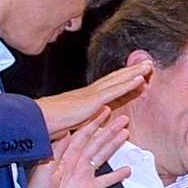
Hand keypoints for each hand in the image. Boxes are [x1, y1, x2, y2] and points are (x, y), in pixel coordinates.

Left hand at [24, 106, 129, 187]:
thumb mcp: (44, 168)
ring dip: (114, 145)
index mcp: (65, 154)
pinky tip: (126, 170)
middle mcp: (76, 161)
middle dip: (110, 130)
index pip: (83, 134)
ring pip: (103, 156)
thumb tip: (65, 133)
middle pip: (97, 142)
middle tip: (122, 119)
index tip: (103, 111)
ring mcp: (83, 174)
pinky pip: (106, 181)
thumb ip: (56, 152)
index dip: (94, 122)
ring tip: (125, 135)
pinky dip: (117, 176)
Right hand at [34, 58, 151, 138]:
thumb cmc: (49, 123)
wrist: (38, 121)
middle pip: (116, 78)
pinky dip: (128, 84)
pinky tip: (139, 78)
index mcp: (86, 97)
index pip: (109, 85)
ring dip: (134, 72)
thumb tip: (88, 125)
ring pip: (118, 80)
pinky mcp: (92, 100)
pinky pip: (114, 90)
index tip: (135, 73)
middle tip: (147, 62)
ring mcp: (92, 95)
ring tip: (149, 65)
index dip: (122, 78)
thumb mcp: (72, 123)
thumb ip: (82, 121)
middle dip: (132, 70)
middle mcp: (90, 92)